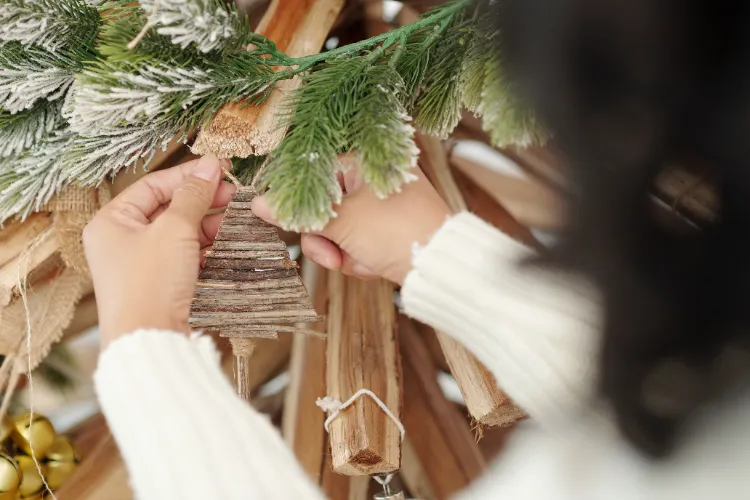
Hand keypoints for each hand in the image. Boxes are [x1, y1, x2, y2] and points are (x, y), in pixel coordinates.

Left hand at [84, 155, 236, 347]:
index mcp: (112, 222)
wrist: (151, 342)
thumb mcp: (174, 230)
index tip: (221, 169)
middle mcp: (122, 241)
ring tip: (237, 221)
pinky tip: (228, 243)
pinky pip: (186, 257)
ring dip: (210, 226)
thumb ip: (194, 195)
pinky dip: (207, 249)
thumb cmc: (150, 283)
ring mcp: (142, 264)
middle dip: (204, 202)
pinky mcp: (161, 284)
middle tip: (235, 195)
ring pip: (181, 234)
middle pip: (169, 209)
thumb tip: (210, 165)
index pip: (153, 186)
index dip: (189, 176)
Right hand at [251, 158, 450, 284]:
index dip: (299, 206)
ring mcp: (382, 203)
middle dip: (326, 238)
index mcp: (363, 161)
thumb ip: (297, 214)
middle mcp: (373, 177)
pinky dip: (360, 258)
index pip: (314, 176)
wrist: (442, 265)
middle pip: (325, 207)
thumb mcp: (341, 223)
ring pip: (340, 229)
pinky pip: (359, 241)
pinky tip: (373, 266)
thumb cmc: (396, 232)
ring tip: (357, 262)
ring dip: (343, 252)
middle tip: (331, 255)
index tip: (288, 224)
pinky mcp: (389, 228)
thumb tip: (257, 203)